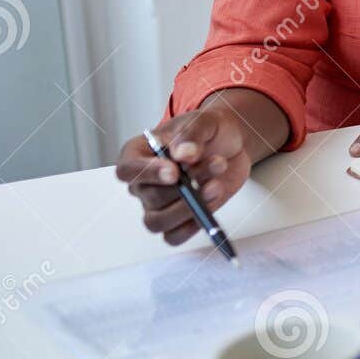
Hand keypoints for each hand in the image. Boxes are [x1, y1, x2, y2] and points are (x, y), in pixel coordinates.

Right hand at [116, 101, 252, 245]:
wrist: (231, 143)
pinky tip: (208, 213)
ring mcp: (159, 203)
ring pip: (157, 222)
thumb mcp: (203, 121)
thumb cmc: (208, 130)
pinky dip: (190, 229)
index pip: (127, 170)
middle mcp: (144, 182)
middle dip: (187, 185)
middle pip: (150, 197)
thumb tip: (184, 155)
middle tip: (216, 163)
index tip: (174, 172)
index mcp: (139, 153)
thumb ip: (191, 135)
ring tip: (216, 186)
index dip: (148, 174)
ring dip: (189, 209)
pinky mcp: (179, 218)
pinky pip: (172, 236)